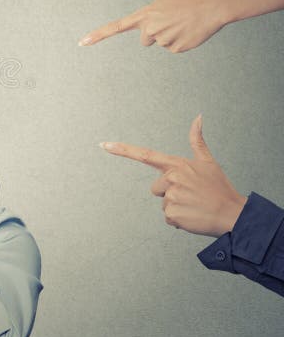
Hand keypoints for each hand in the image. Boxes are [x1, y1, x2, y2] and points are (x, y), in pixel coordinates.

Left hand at [78, 0, 225, 52]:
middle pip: (145, 40)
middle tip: (171, 22)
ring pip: (160, 44)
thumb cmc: (185, 4)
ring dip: (170, 36)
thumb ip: (148, 19)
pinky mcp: (175, 49)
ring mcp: (162, 39)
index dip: (98, 35)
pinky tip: (188, 32)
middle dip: (155, 34)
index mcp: (144, 15)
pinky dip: (180, 43)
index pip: (116, 27)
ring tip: (182, 24)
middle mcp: (149, 28)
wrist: (210, 6)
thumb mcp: (161, 6)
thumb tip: (146, 37)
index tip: (82, 42)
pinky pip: (172, 49)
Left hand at [101, 115, 246, 236]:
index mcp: (177, 165)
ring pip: (163, 203)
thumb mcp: (208, 162)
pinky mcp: (172, 215)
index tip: (103, 145)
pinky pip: (168, 217)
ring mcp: (171, 197)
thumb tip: (198, 117)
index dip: (122, 149)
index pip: (144, 155)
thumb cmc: (219, 188)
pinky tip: (193, 216)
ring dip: (177, 206)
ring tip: (195, 205)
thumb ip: (197, 140)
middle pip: (156, 188)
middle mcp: (171, 179)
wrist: (234, 215)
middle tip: (191, 195)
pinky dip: (179, 220)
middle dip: (170, 192)